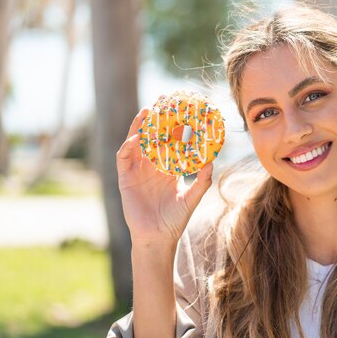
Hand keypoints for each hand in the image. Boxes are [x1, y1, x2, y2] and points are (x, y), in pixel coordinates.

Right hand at [116, 108, 213, 242]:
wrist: (158, 237)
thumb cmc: (176, 219)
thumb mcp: (193, 197)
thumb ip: (202, 180)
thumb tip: (212, 161)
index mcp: (167, 168)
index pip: (170, 142)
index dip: (174, 126)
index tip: (182, 111)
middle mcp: (151, 166)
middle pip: (152, 137)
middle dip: (156, 119)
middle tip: (163, 100)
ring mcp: (137, 171)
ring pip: (137, 143)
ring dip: (140, 126)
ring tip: (148, 111)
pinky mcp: (125, 179)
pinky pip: (124, 159)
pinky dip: (128, 147)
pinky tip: (136, 139)